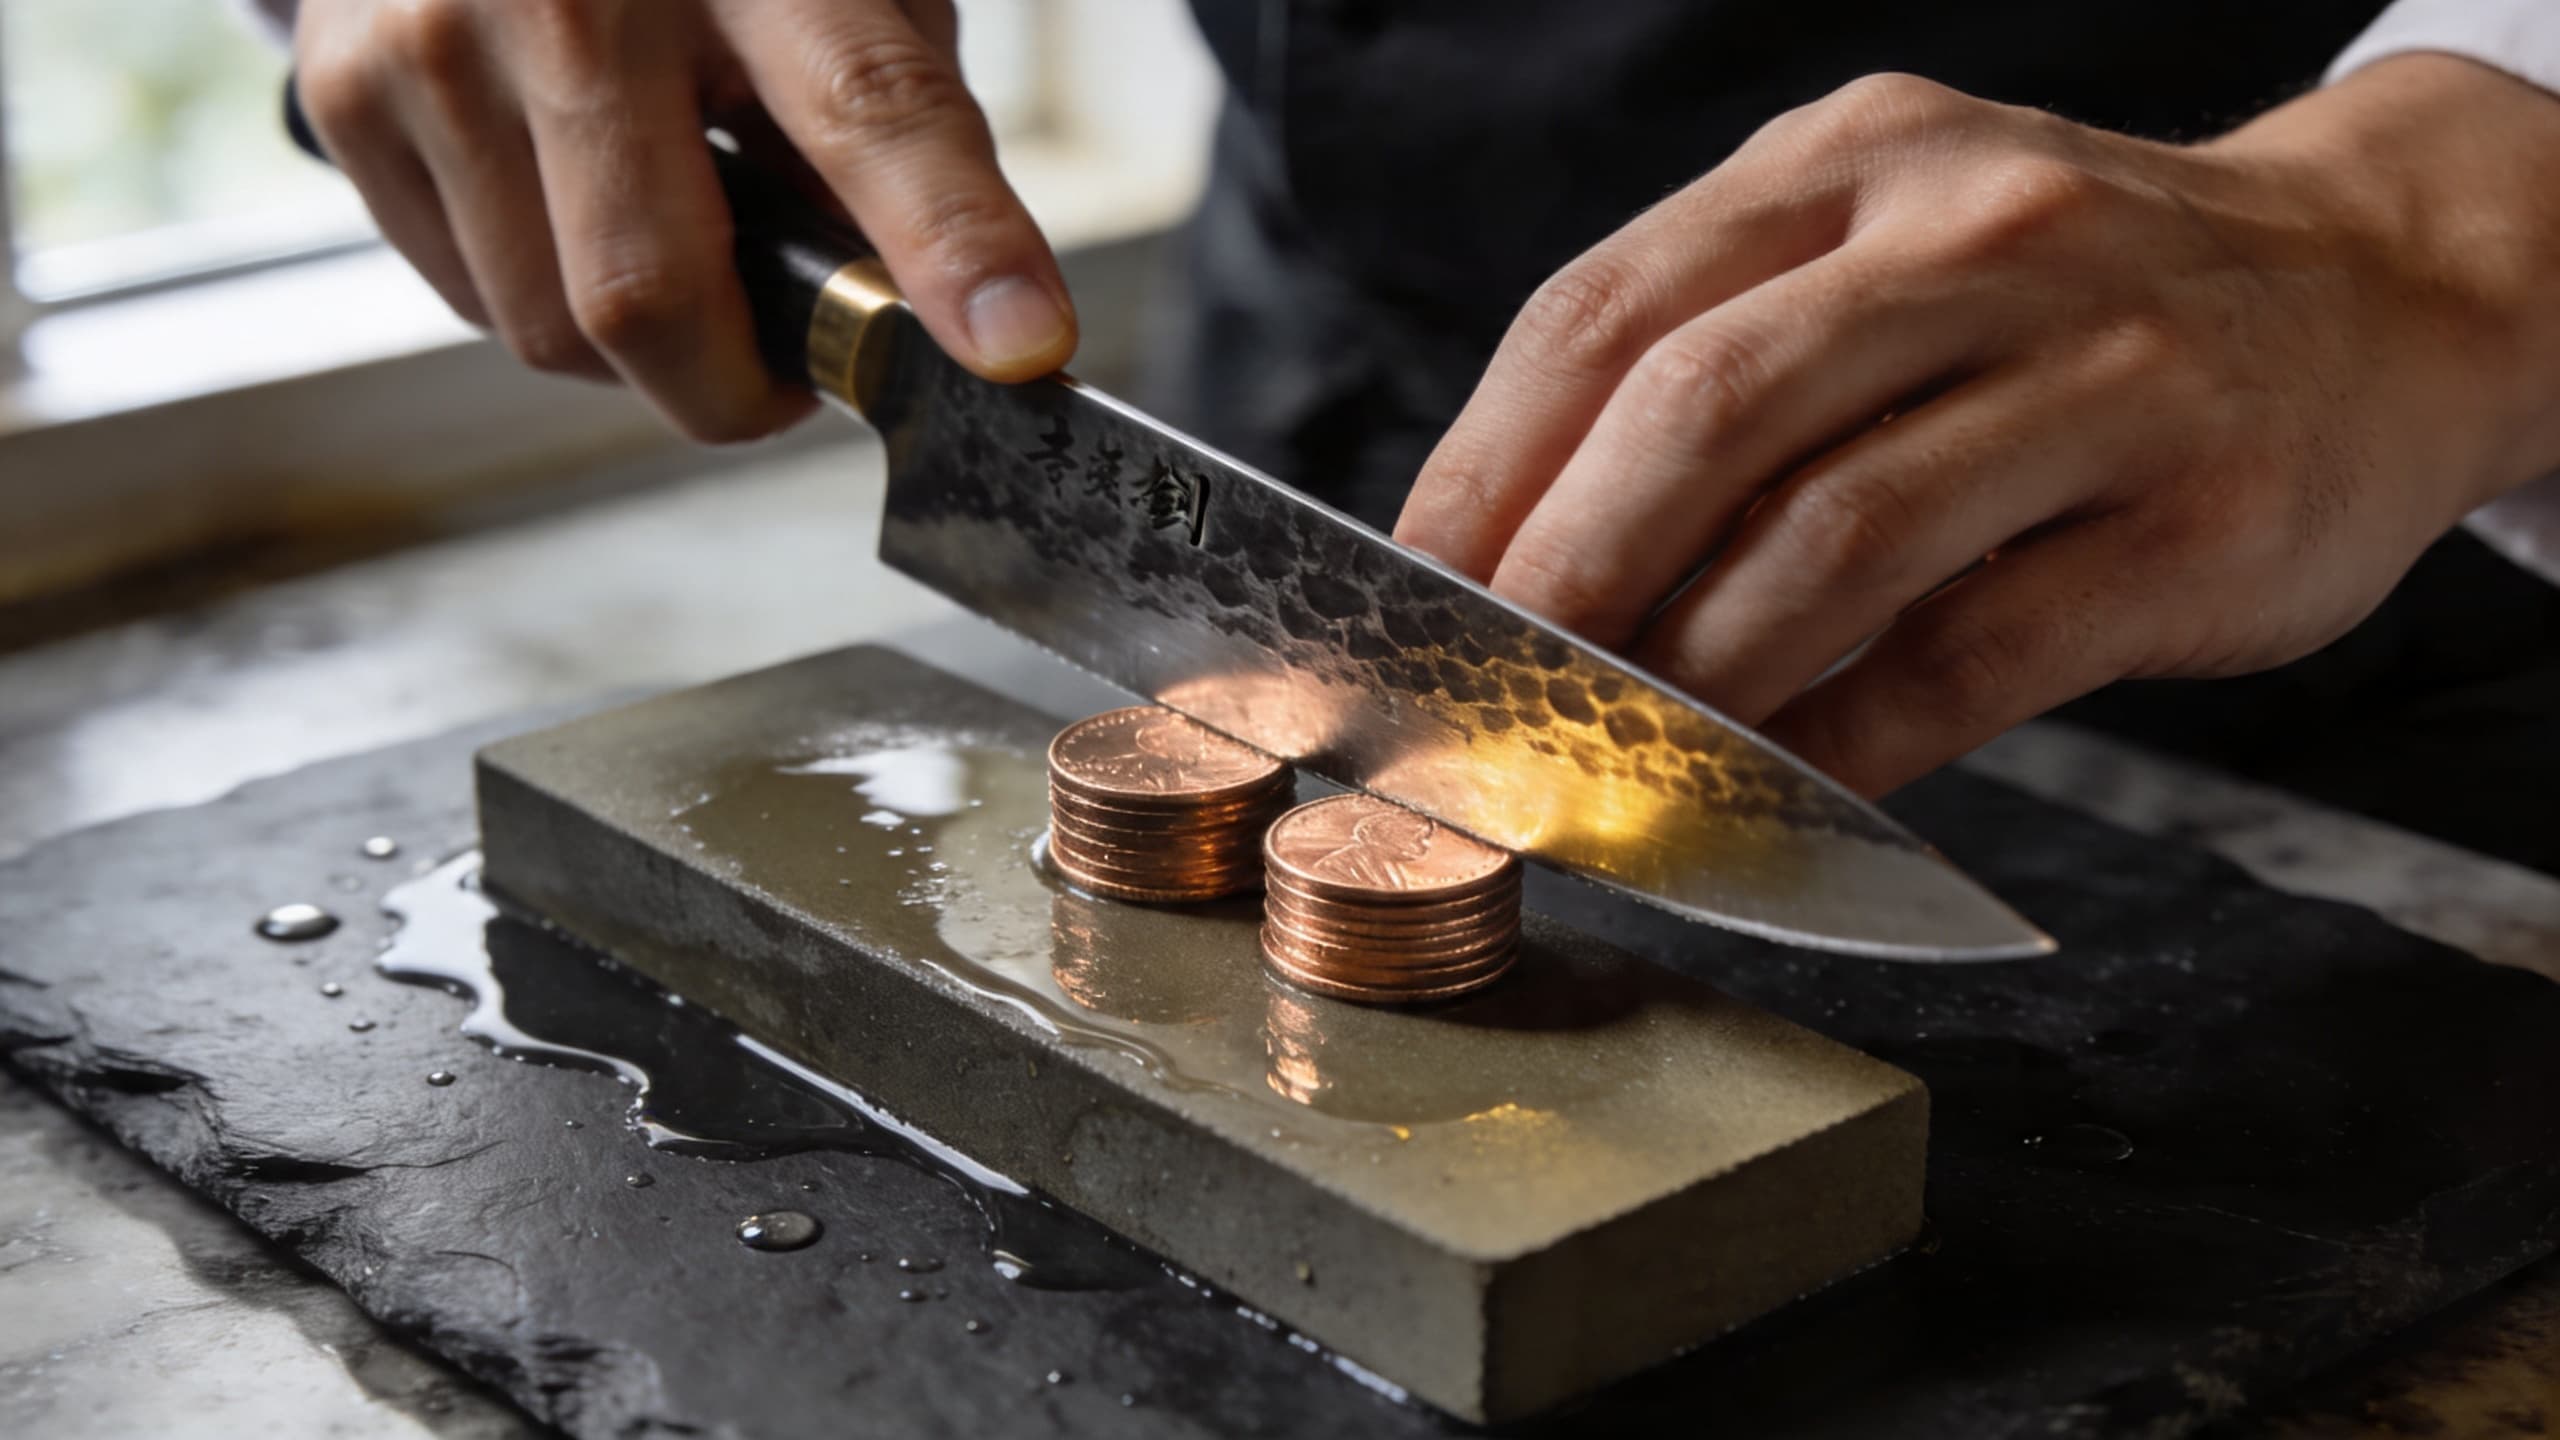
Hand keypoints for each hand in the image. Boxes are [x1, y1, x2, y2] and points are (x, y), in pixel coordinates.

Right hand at [294, 0, 1075, 440]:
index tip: (1018, 346)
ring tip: (676, 241)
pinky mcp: (349, 94)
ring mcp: (437, 43)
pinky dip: (549, 302)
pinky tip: (577, 208)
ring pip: (551, 332)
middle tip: (794, 372)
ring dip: (643, 348)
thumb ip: (892, 133)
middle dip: (739, 390)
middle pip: (650, 297)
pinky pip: (473, 301)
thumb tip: (931, 313)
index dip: (950, 243)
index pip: (870, 111)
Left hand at [1397, 58, 2559, 795]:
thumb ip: (1730, 369)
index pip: (1611, 308)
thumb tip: (1523, 567)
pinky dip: (1852, 741)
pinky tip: (1779, 790)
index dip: (1486, 465)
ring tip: (1618, 753)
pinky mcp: (2193, 517)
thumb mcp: (1901, 253)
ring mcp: (2102, 368)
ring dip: (1696, 672)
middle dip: (1564, 573)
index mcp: (1855, 159)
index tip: (1409, 591)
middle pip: (1705, 407)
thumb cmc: (2084, 306)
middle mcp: (1976, 234)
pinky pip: (1975, 653)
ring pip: (1839, 533)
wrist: (2391, 293)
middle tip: (1485, 694)